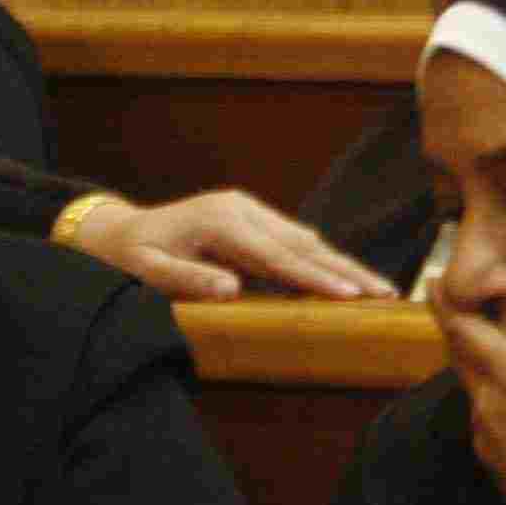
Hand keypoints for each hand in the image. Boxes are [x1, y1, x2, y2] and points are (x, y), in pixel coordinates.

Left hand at [65, 187, 393, 300]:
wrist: (117, 231)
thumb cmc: (130, 258)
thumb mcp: (147, 272)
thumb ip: (189, 280)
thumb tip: (234, 289)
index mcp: (222, 221)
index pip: (280, 256)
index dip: (318, 278)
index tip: (352, 296)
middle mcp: (241, 209)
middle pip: (304, 244)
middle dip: (348, 270)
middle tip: (388, 293)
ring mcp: (247, 209)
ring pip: (304, 239)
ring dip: (341, 264)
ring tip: (379, 288)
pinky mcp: (249, 217)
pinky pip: (292, 240)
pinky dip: (320, 259)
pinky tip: (344, 276)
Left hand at [436, 253, 505, 504]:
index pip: (466, 330)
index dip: (448, 302)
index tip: (435, 278)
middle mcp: (490, 408)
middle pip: (460, 357)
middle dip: (455, 327)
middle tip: (450, 301)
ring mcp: (489, 442)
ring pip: (471, 390)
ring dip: (473, 363)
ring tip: (485, 343)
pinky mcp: (497, 467)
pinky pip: (483, 418)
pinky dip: (489, 395)